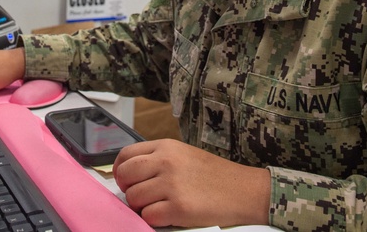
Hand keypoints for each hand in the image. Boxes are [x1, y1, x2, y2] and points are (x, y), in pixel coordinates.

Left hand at [112, 139, 270, 228]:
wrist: (245, 191)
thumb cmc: (216, 175)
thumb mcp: (185, 155)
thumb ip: (159, 159)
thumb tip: (132, 174)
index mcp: (166, 147)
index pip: (126, 155)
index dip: (120, 171)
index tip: (125, 181)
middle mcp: (166, 162)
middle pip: (125, 176)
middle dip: (128, 190)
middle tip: (142, 197)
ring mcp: (171, 184)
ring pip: (134, 198)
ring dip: (142, 207)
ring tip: (159, 206)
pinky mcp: (178, 207)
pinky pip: (148, 216)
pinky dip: (154, 220)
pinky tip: (168, 216)